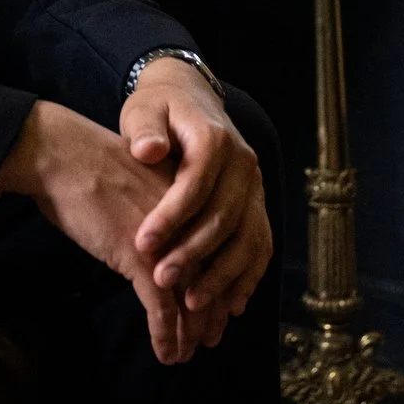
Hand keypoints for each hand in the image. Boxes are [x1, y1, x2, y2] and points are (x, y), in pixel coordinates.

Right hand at [0, 100, 212, 364]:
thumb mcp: (135, 181)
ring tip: (184, 355)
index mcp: (187, 200)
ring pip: (191, 302)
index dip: (217, 285)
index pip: (215, 252)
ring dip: (189, 335)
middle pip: (210, 280)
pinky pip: (162, 311)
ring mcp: (166, 242)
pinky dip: (166, 337)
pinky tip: (165, 354)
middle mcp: (186, 223)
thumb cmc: (87, 162)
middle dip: (208, 316)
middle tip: (207, 341)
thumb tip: (155, 233)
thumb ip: (155, 209)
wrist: (61, 154)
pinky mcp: (141, 260)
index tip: (214, 307)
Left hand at [120, 60, 271, 345]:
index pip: (196, 184)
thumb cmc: (159, 108)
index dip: (171, 216)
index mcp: (214, 138)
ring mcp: (256, 186)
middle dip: (193, 253)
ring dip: (223, 275)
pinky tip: (230, 305)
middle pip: (225, 216)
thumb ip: (144, 129)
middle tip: (162, 280)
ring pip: (248, 238)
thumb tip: (148, 150)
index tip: (143, 243)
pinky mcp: (257, 204)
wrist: (189, 97)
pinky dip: (248, 277)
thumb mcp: (143, 109)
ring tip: (192, 304)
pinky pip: (261, 245)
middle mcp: (244, 164)